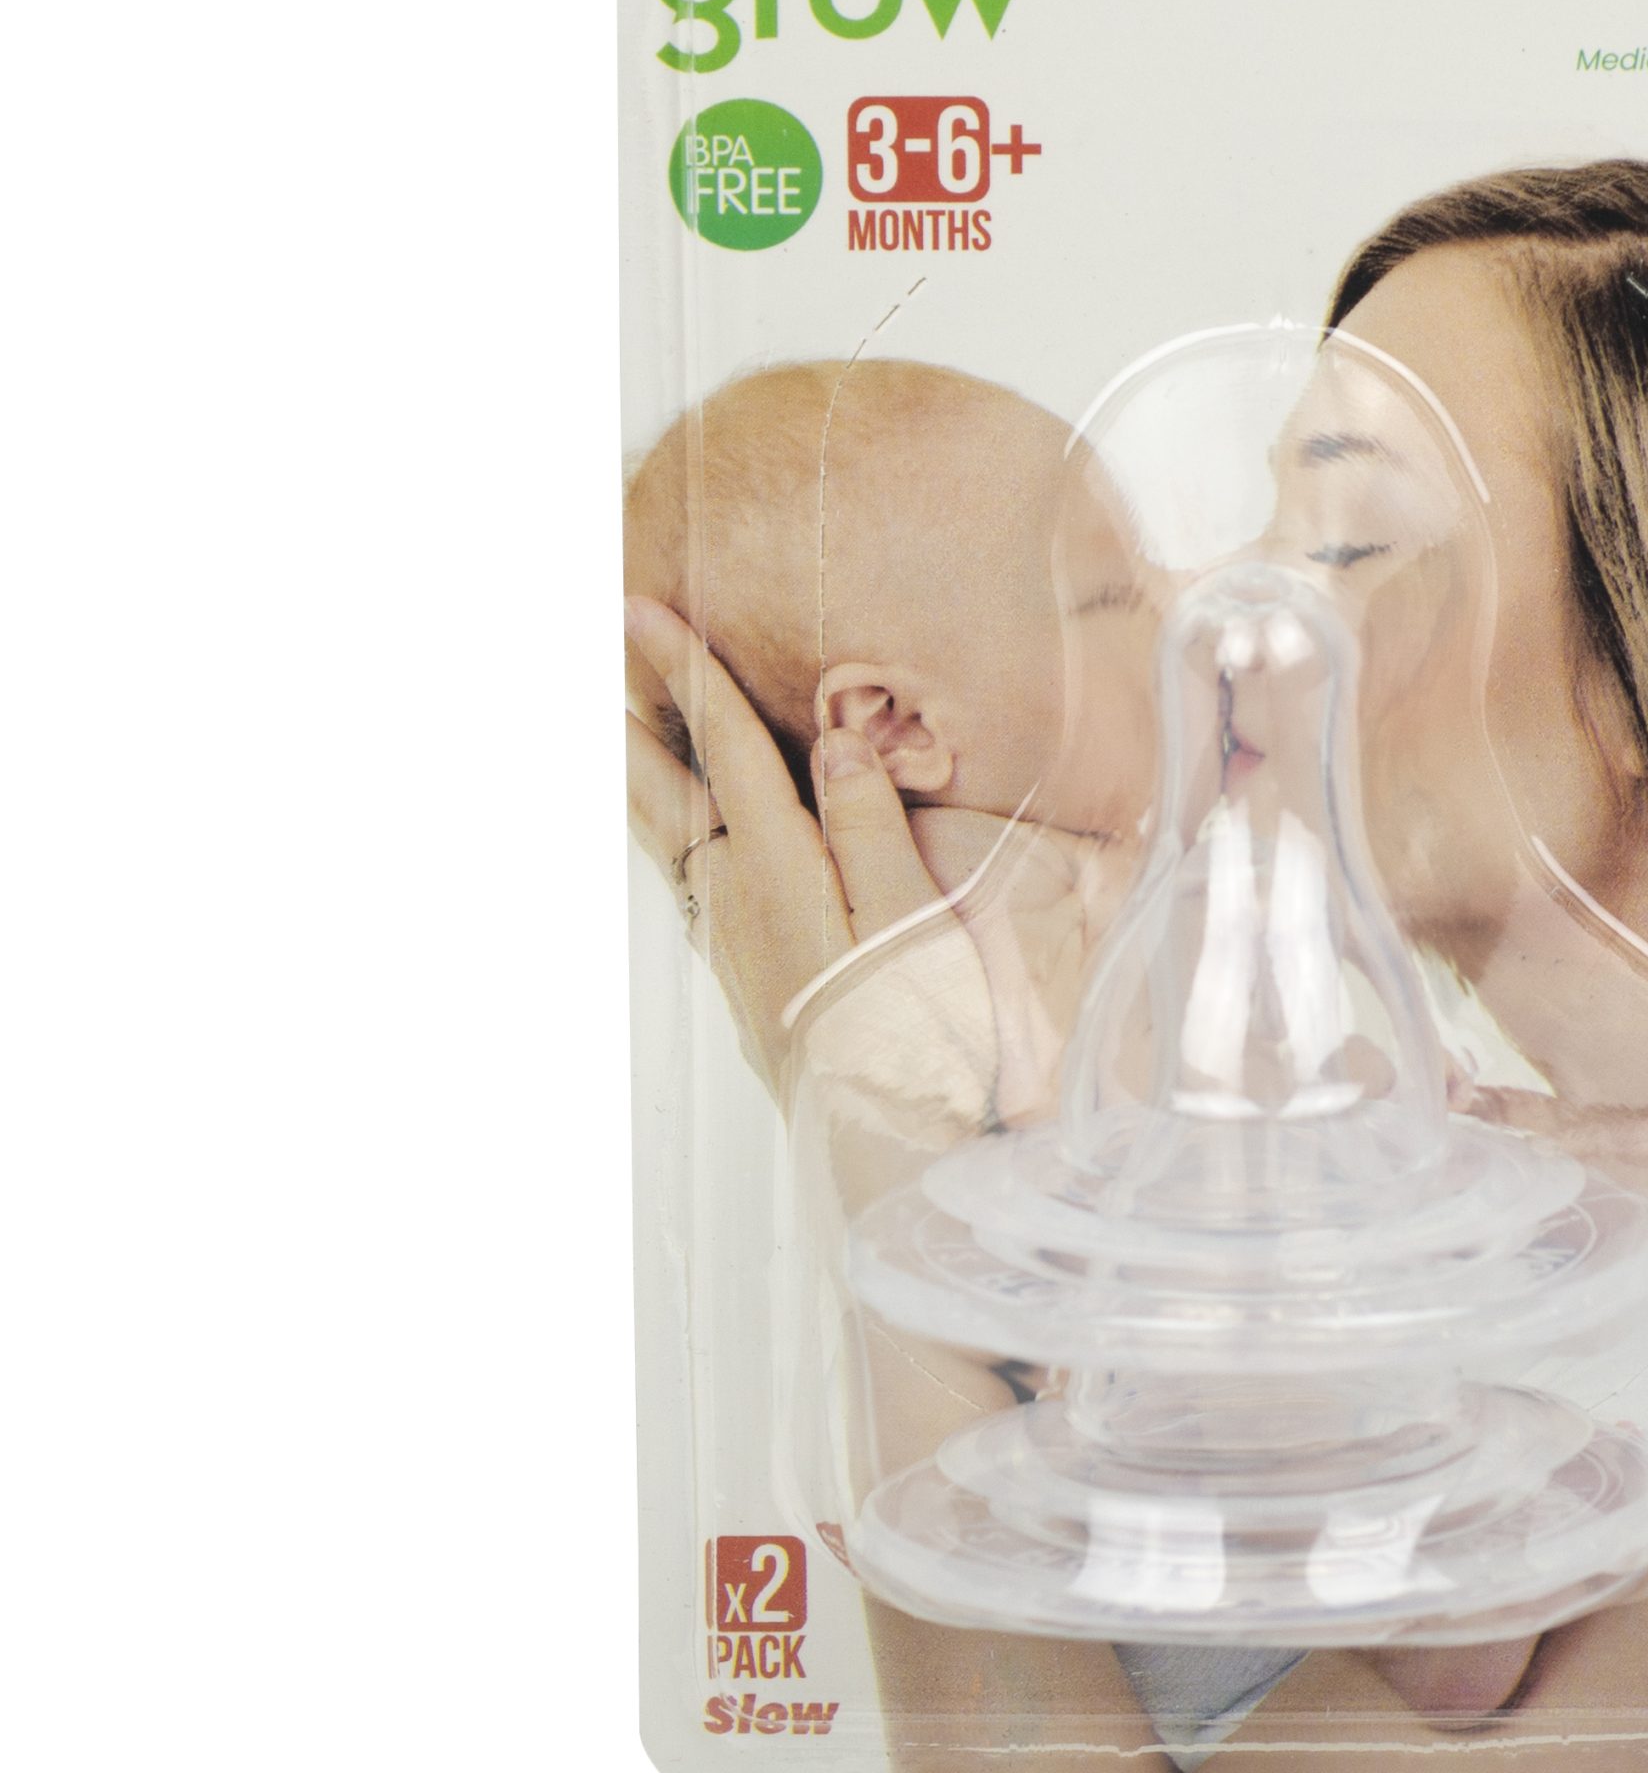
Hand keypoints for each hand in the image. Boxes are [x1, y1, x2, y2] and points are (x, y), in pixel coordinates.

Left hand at [624, 597, 940, 1098]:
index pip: (729, 753)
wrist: (898, 1160)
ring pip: (672, 835)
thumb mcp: (912, 923)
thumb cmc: (921, 1044)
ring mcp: (739, 944)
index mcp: (782, 876)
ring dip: (644, 769)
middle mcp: (741, 904)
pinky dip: (673, 827)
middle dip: (637, 713)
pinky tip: (686, 831)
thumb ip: (869, 825)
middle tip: (601, 646)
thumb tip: (831, 741)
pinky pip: (695, 874)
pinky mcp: (752, 977)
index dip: (691, 677)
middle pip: (670, 790)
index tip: (647, 611)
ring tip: (620, 719)